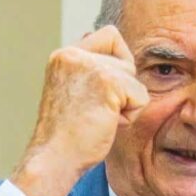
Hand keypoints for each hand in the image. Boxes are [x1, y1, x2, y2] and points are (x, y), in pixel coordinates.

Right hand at [11, 24, 149, 195]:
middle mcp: (74, 54)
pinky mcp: (107, 82)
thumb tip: (118, 58)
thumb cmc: (67, 136)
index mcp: (63, 56)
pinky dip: (130, 115)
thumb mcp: (74, 93)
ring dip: (125, 103)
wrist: (55, 159)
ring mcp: (90, 66)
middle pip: (126, 58)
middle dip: (122, 87)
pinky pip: (140, 96)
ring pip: (133, 77)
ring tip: (99, 118)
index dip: (117, 63)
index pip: (108, 36)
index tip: (102, 92)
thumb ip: (90, 72)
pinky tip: (106, 124)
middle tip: (97, 110)